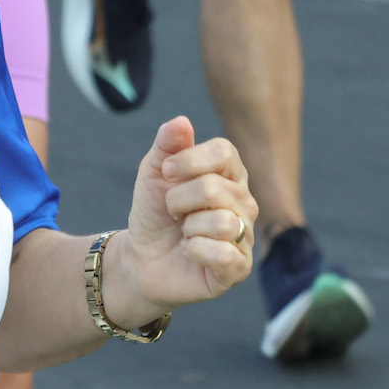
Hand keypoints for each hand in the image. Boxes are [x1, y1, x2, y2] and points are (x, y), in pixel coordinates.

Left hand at [108, 116, 257, 318]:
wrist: (142, 258)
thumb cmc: (155, 212)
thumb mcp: (154, 173)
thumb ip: (167, 144)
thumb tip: (182, 121)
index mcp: (229, 174)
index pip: (225, 151)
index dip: (189, 160)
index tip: (167, 173)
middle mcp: (245, 202)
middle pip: (215, 187)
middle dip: (178, 199)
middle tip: (173, 211)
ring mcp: (245, 236)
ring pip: (221, 221)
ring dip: (188, 228)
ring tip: (184, 233)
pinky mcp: (239, 268)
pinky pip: (223, 254)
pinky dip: (196, 251)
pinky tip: (191, 252)